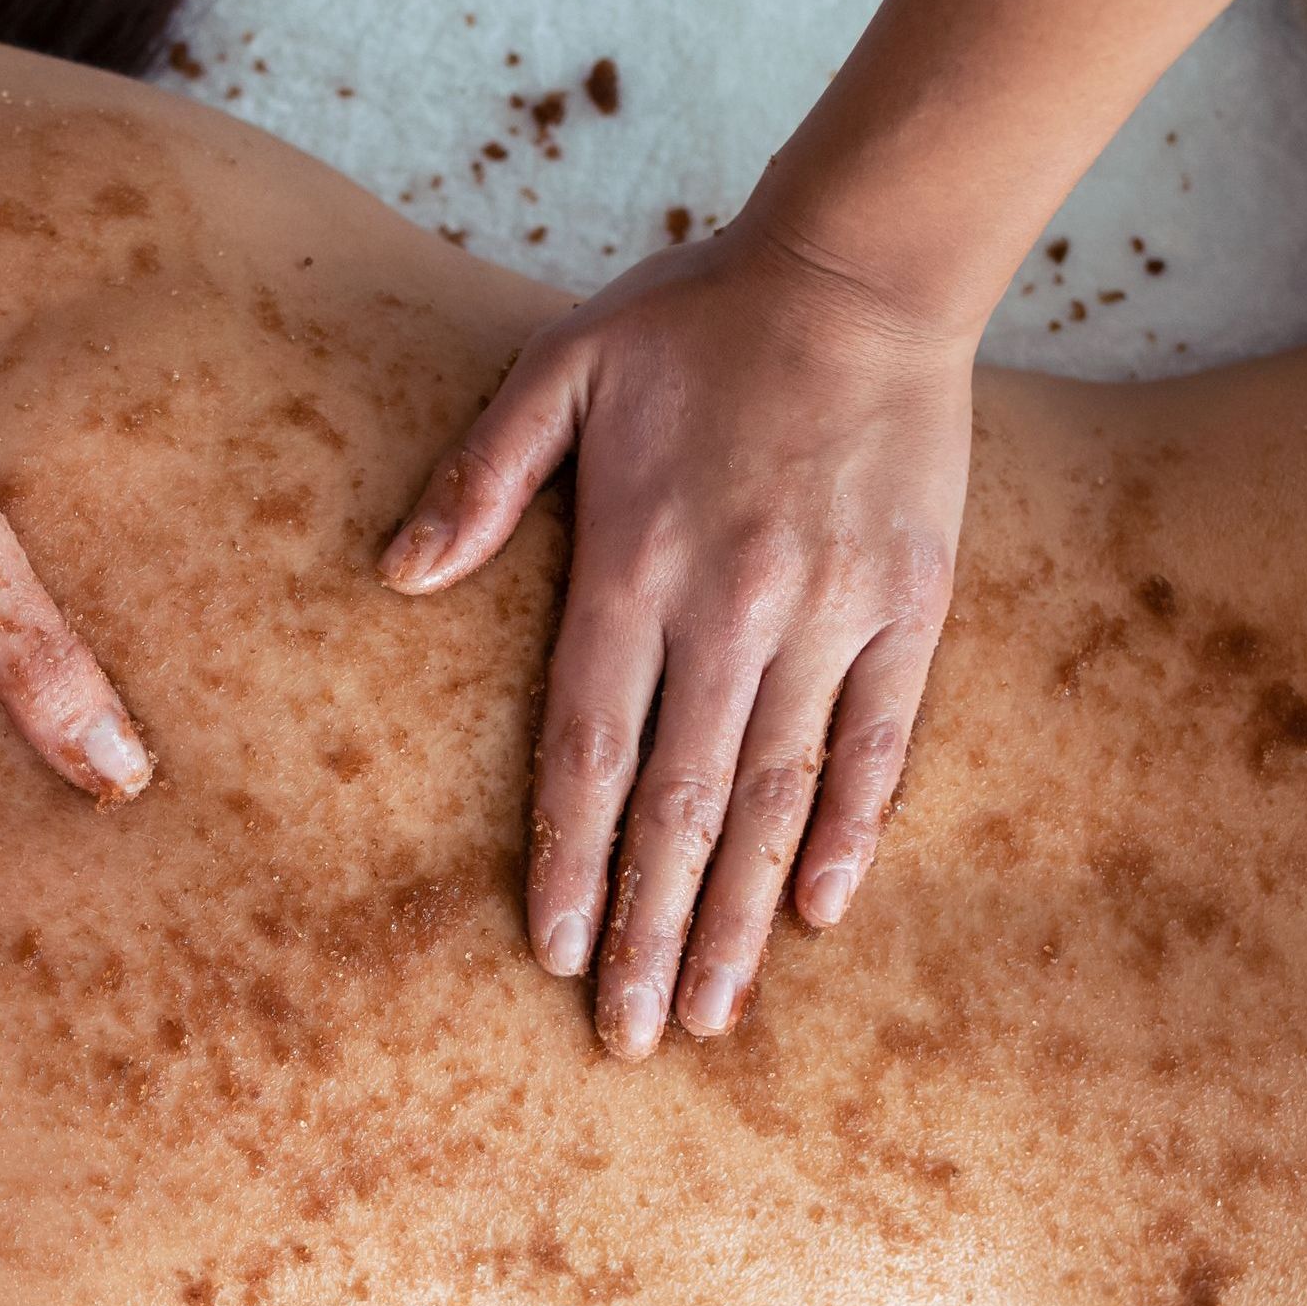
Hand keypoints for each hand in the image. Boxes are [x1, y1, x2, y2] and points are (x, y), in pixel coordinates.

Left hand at [381, 228, 969, 1056]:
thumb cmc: (695, 317)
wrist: (862, 268)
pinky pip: (880, 743)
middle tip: (631, 1037)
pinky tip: (825, 914)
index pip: (592, 748)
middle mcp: (735, 608)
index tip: (556, 955)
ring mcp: (831, 614)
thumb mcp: (561, 369)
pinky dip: (852, 833)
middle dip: (654, 930)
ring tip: (718, 1012)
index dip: (572, 859)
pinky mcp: (910, 605)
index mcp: (636, 562)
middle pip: (683, 803)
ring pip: (779, 796)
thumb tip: (396, 575)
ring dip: (746, 914)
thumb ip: (479, 477)